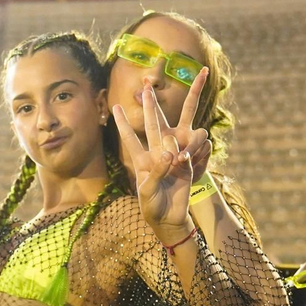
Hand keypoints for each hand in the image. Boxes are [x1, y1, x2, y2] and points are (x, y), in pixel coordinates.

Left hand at [114, 70, 210, 241]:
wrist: (170, 218)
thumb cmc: (152, 206)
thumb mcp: (147, 191)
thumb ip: (156, 170)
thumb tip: (169, 153)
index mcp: (141, 160)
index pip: (130, 138)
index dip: (123, 123)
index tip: (115, 106)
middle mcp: (156, 154)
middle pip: (153, 125)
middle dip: (150, 106)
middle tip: (146, 87)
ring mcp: (172, 157)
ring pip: (174, 137)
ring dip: (176, 145)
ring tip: (177, 160)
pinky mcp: (187, 164)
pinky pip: (190, 152)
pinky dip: (190, 156)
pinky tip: (186, 163)